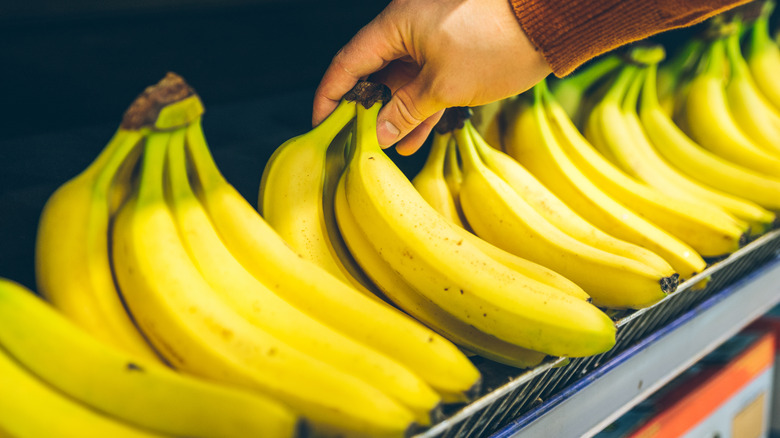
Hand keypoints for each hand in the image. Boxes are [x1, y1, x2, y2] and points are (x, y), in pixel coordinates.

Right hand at [312, 0, 551, 154]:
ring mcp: (433, 39)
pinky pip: (428, 81)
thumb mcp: (445, 86)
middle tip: (355, 142)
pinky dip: (421, 107)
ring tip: (389, 148)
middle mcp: (409, 28)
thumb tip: (379, 132)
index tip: (319, 123)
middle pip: (374, 73)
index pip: (348, 63)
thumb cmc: (497, 43)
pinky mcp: (455, 50)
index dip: (330, 95)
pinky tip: (415, 137)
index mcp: (396, 25)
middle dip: (366, 110)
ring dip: (396, 114)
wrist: (551, 22)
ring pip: (403, 81)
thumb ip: (406, 111)